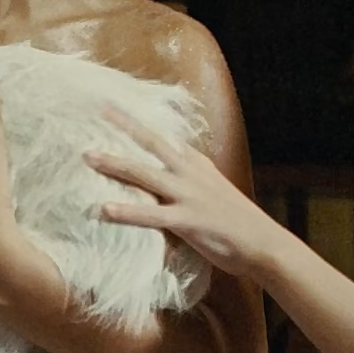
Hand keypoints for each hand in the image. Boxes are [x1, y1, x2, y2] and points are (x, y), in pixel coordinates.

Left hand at [86, 106, 281, 276]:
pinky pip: (150, 215)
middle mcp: (190, 173)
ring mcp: (188, 195)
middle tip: (99, 112)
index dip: (140, 123)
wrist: (265, 244)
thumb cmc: (237, 222)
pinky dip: (126, 212)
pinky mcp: (187, 221)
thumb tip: (168, 175)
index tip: (117, 108)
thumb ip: (190, 180)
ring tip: (88, 156)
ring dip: (115, 164)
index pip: (164, 138)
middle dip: (124, 126)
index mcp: (197, 164)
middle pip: (151, 143)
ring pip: (144, 174)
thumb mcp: (213, 190)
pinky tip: (104, 210)